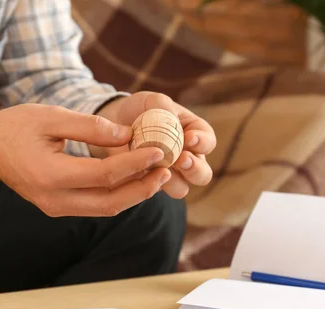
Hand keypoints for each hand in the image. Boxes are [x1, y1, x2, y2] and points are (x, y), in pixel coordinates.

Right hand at [0, 104, 170, 216]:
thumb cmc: (15, 127)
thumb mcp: (51, 117)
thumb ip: (90, 126)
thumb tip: (128, 135)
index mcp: (50, 175)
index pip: (105, 175)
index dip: (136, 164)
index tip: (159, 151)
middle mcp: (54, 199)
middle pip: (110, 201)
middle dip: (142, 187)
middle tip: (166, 169)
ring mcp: (55, 208)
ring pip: (105, 208)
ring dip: (134, 194)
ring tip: (157, 175)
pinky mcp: (58, 207)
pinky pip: (95, 206)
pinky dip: (118, 194)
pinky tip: (134, 179)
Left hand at [95, 92, 215, 198]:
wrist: (116, 122)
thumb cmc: (142, 108)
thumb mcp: (152, 101)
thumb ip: (163, 106)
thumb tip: (170, 120)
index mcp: (194, 134)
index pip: (208, 142)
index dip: (202, 142)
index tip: (189, 138)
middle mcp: (188, 158)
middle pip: (203, 174)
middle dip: (194, 169)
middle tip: (181, 159)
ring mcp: (171, 174)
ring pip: (182, 188)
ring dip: (174, 181)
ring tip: (160, 169)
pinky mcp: (152, 184)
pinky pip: (156, 191)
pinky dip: (150, 184)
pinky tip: (141, 172)